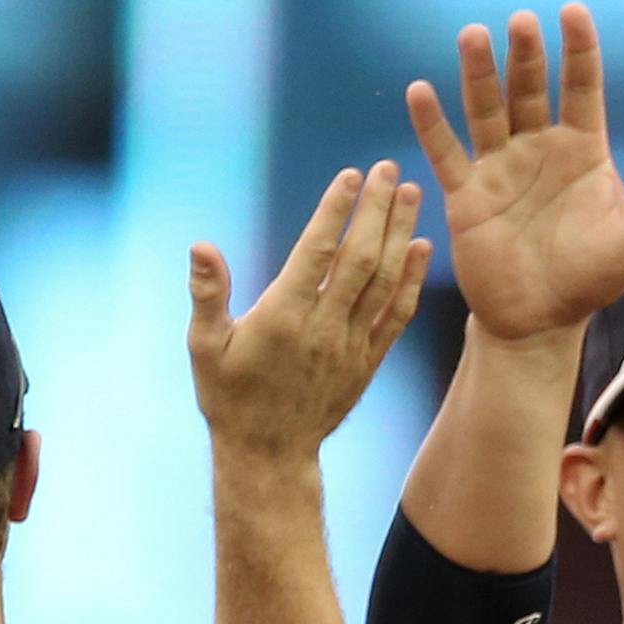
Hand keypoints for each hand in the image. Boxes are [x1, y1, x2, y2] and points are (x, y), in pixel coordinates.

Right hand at [187, 162, 432, 461]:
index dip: (336, 210)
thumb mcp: (204, 348)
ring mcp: (351, 346)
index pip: (317, 252)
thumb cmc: (230, 398)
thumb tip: (201, 246)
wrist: (270, 455)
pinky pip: (396, 316)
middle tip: (389, 168)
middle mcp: (324, 328)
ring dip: (401, 234)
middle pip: (360, 259)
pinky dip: (411, 280)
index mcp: (283, 317)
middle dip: (377, 210)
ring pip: (384, 282)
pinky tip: (421, 247)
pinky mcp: (368, 362)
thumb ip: (207, 294)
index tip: (352, 174)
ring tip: (411, 192)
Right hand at [407, 3, 623, 341]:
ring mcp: (499, 168)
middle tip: (521, 22)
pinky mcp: (466, 195)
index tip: (572, 13)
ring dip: (478, 73)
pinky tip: (420, 91)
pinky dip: (431, 124)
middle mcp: (538, 149)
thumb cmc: (593, 278)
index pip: (580, 87)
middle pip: (529, 89)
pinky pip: (446, 153)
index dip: (578, 50)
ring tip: (473, 36)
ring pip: (486, 110)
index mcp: (581, 150)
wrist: (542, 323)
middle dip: (525, 55)